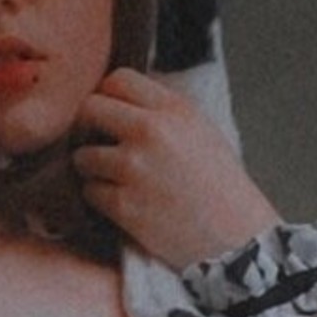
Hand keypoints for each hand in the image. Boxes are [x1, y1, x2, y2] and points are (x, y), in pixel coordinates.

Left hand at [72, 69, 280, 268]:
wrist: (234, 236)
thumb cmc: (219, 186)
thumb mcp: (201, 130)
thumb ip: (163, 110)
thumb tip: (122, 99)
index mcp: (173, 109)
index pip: (118, 80)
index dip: (107, 97)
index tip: (110, 116)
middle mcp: (151, 132)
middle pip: (89, 109)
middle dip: (87, 128)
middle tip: (96, 144)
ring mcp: (135, 169)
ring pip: (83, 155)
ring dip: (91, 168)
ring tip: (111, 179)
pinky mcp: (125, 206)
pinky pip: (89, 192)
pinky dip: (98, 198)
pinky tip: (119, 203)